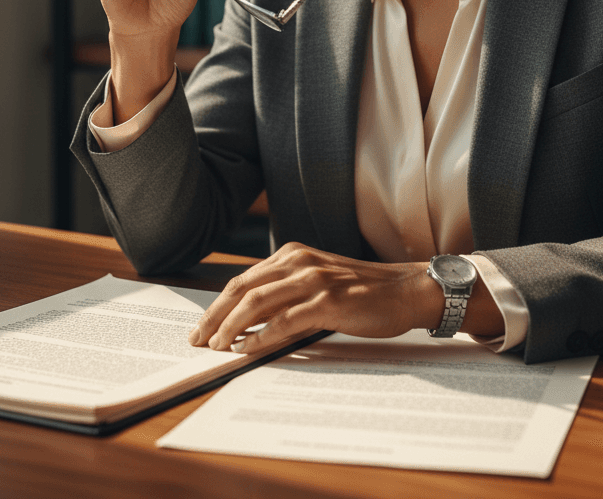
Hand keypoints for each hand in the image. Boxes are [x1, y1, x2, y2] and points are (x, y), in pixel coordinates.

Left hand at [188, 243, 436, 354]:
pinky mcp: (329, 300)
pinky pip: (286, 319)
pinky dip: (262, 335)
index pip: (243, 280)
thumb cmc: (361, 292)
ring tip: (216, 346)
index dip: (217, 305)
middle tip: (197, 340)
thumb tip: (247, 326)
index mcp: (292, 255)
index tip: (200, 328)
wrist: (405, 290)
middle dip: (215, 316)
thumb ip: (285, 297)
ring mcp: (313, 279)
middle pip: (243, 288)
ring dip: (231, 326)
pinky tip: (247, 349)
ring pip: (258, 301)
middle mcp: (298, 261)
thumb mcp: (316, 285)